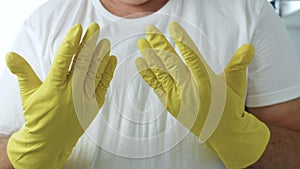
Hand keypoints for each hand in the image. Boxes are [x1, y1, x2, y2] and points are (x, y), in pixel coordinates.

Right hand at [6, 23, 116, 168]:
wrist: (51, 141)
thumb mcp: (29, 94)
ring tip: (105, 41)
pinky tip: (112, 59)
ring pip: (95, 74)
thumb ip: (23, 73)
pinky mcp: (94, 105)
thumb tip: (10, 55)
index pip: (63, 61)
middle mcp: (71, 94)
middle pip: (82, 64)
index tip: (78, 29)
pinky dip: (108, 72)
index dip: (71, 44)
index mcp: (52, 88)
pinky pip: (103, 86)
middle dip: (89, 44)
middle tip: (95, 28)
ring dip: (101, 56)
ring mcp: (85, 100)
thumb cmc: (38, 115)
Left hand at [136, 22, 269, 168]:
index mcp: (207, 82)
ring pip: (161, 73)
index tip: (173, 27)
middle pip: (172, 62)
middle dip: (159, 44)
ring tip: (142, 42)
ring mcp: (178, 98)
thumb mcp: (237, 85)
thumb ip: (238, 65)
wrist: (224, 133)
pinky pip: (156, 87)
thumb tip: (248, 48)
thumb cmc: (230, 107)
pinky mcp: (171, 106)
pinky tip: (140, 63)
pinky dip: (148, 74)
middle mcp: (191, 90)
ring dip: (150, 56)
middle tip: (150, 29)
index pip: (192, 56)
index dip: (181, 40)